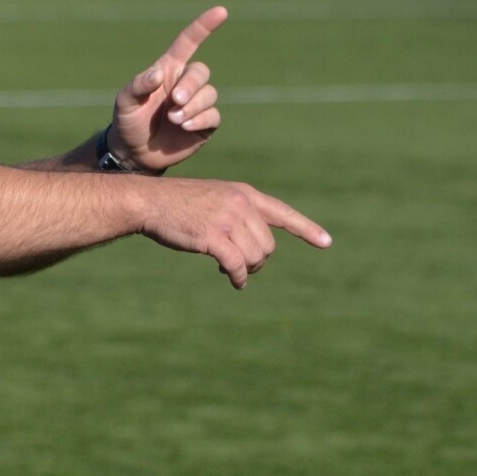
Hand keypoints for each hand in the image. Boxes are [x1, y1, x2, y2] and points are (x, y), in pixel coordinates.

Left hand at [111, 7, 226, 172]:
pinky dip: (200, 119)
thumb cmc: (128, 120)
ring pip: (210, 94)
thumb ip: (138, 85)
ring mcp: (197, 104)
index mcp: (168, 70)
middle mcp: (185, 84)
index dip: (204, 26)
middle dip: (191, 85)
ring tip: (174, 119)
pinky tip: (184, 126)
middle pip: (201, 72)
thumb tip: (159, 74)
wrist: (134, 152)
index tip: (221, 11)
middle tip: (175, 101)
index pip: (189, 42)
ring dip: (193, 106)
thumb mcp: (124, 102)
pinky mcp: (205, 124)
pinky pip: (214, 116)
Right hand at [139, 177, 331, 288]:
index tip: (326, 242)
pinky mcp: (213, 237)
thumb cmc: (178, 204)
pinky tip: (235, 281)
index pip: (282, 213)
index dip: (306, 228)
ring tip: (235, 272)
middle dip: (259, 261)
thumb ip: (237, 215)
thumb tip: (255, 248)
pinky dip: (239, 277)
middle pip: (268, 244)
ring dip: (248, 270)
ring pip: (256, 256)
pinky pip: (237, 265)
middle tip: (244, 267)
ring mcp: (227, 219)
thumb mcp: (214, 199)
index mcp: (244, 193)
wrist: (150, 201)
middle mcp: (240, 204)